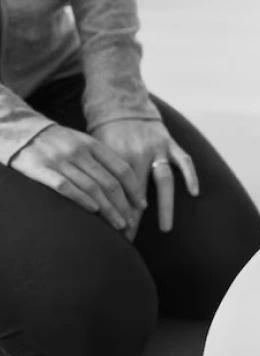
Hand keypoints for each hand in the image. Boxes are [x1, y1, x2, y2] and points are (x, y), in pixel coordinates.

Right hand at [10, 125, 143, 238]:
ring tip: (118, 224)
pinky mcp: (40, 169)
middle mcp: (79, 152)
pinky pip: (65, 186)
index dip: (134, 188)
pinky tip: (93, 211)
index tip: (142, 205)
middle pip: (109, 182)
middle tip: (131, 222)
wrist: (21, 131)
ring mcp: (60, 160)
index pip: (121, 168)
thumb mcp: (82, 143)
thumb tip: (123, 185)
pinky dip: (81, 199)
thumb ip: (100, 160)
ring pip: (92, 188)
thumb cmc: (57, 142)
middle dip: (123, 205)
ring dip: (108, 208)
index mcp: (92, 144)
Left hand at [93, 120, 198, 234]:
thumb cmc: (104, 131)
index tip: (115, 236)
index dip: (118, 215)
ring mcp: (158, 148)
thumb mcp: (96, 151)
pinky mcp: (171, 142)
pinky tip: (194, 193)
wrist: (121, 103)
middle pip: (138, 192)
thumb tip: (96, 206)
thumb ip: (101, 174)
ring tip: (165, 228)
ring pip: (164, 181)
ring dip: (165, 206)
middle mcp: (139, 153)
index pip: (118, 193)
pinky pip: (184, 160)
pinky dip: (190, 176)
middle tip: (131, 240)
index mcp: (118, 156)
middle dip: (135, 218)